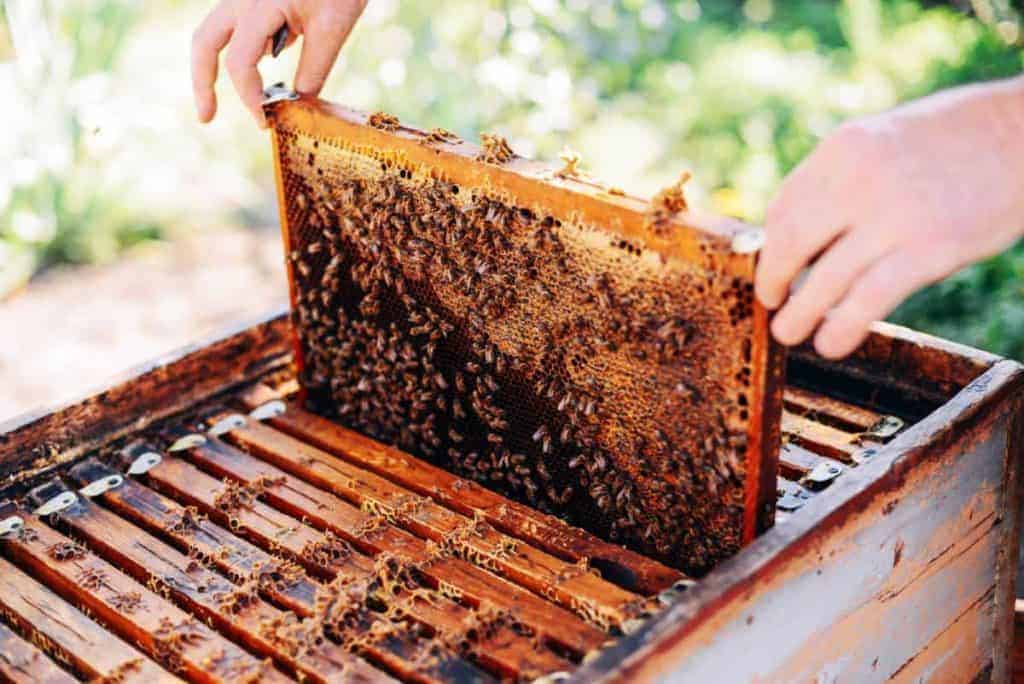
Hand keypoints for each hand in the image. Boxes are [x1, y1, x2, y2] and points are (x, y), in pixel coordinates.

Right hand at [192, 0, 366, 126]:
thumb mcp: (333, 29)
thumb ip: (314, 68)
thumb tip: (299, 103)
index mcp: (258, 6)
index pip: (240, 63)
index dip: (249, 97)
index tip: (264, 121)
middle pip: (204, 43)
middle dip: (202, 83)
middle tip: (206, 118)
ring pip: (213, 33)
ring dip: (216, 67)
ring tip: (223, 99)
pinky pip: (236, 28)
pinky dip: (241, 52)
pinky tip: (266, 67)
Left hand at [756, 75, 1023, 358]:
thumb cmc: (953, 141)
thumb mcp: (884, 143)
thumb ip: (842, 182)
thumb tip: (800, 237)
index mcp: (844, 148)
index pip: (784, 206)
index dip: (769, 246)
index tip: (771, 268)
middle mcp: (861, 179)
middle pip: (791, 243)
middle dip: (773, 280)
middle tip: (771, 304)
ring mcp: (895, 216)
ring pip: (825, 279)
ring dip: (800, 315)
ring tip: (790, 334)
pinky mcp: (930, 250)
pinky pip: (868, 299)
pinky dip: (842, 328)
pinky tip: (831, 343)